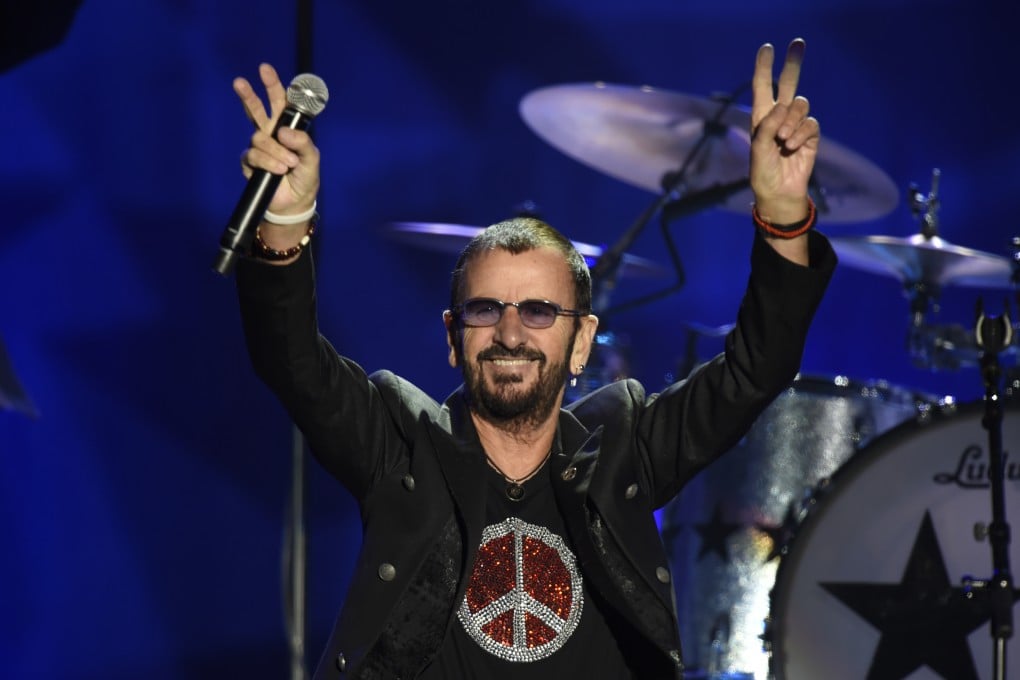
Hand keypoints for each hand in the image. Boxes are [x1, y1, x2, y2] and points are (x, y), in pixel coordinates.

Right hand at [234, 63, 320, 215]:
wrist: (295, 202)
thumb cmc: (305, 176)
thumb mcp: (311, 159)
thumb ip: (303, 144)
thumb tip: (284, 133)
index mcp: (286, 127)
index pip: (279, 102)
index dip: (273, 85)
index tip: (265, 69)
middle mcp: (270, 133)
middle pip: (256, 109)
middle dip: (248, 95)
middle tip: (240, 81)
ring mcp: (258, 147)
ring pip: (259, 138)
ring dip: (276, 151)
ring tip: (289, 164)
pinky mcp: (250, 162)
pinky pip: (255, 156)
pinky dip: (269, 163)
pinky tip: (279, 170)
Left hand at [749, 39, 818, 224]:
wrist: (779, 193)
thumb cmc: (762, 172)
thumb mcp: (758, 149)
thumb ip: (767, 127)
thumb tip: (783, 107)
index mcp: (761, 117)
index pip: (763, 87)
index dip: (764, 68)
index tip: (767, 48)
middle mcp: (779, 117)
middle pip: (789, 84)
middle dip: (792, 64)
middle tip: (798, 43)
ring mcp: (796, 126)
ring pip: (801, 106)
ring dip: (791, 121)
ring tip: (783, 140)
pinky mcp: (810, 136)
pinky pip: (810, 124)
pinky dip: (800, 134)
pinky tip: (792, 147)